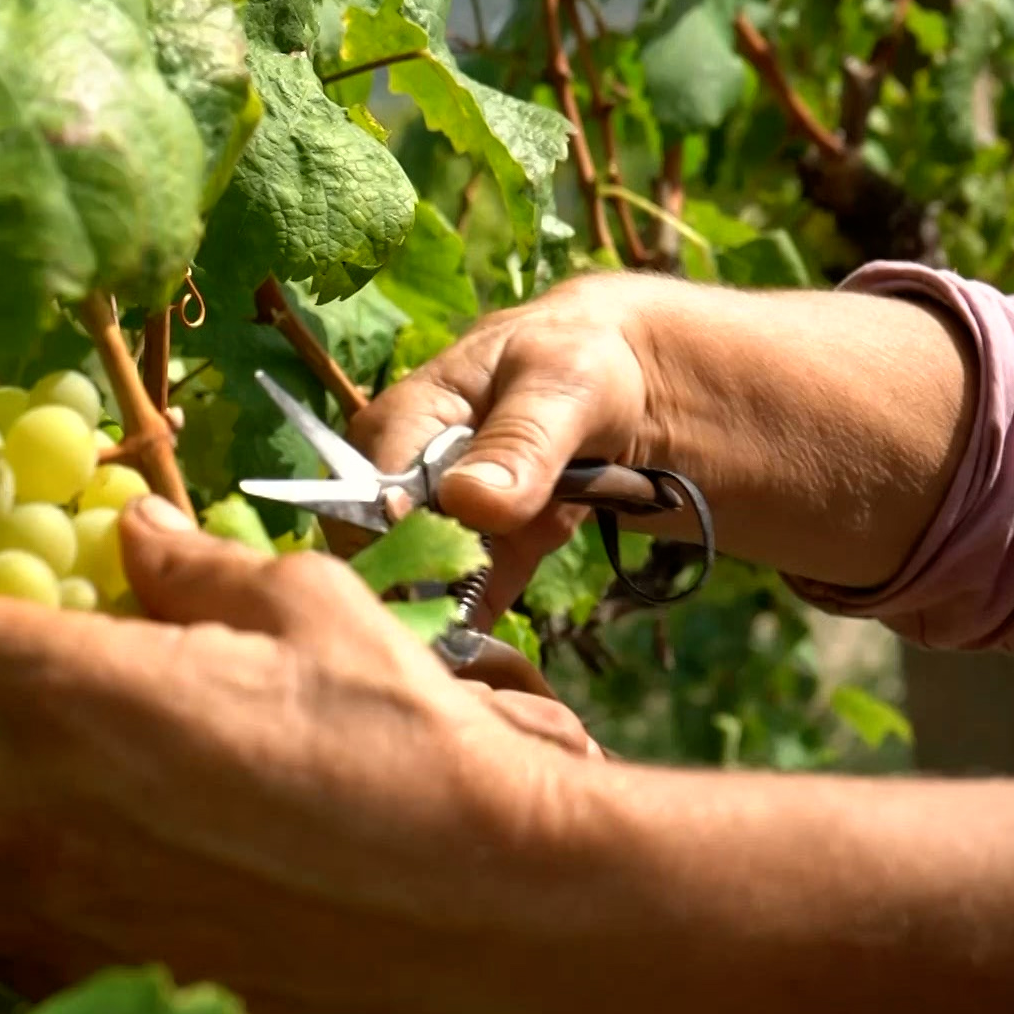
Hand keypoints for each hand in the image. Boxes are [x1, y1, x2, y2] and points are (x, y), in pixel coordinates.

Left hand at [0, 495, 601, 1013]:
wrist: (472, 896)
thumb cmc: (393, 733)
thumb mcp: (302, 606)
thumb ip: (189, 568)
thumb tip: (124, 532)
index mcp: (69, 689)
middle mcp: (34, 802)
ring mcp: (61, 901)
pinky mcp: (107, 966)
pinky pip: (2, 953)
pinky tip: (41, 879)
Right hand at [344, 269, 979, 618]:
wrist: (644, 377)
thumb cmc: (595, 360)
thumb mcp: (569, 384)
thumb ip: (522, 442)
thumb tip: (466, 503)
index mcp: (415, 408)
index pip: (369, 477)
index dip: (379, 531)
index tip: (413, 579)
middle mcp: (413, 460)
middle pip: (378, 535)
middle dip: (402, 582)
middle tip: (439, 629)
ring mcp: (447, 506)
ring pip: (415, 569)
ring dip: (437, 608)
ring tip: (461, 653)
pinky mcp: (485, 543)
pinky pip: (462, 589)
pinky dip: (472, 617)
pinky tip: (481, 651)